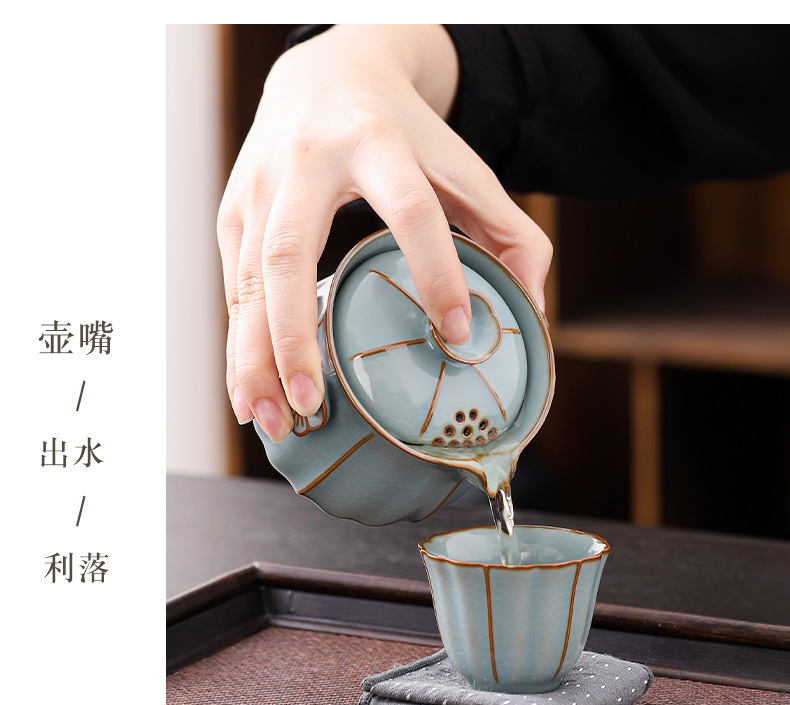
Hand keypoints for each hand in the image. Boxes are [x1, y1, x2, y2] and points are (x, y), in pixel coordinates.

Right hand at [217, 25, 551, 439]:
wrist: (327, 73)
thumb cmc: (402, 133)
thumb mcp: (462, 165)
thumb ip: (508, 231)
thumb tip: (530, 312)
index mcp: (377, 142)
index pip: (409, 207)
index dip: (435, 269)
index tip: (455, 335)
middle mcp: (306, 162)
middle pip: (290, 251)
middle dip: (295, 334)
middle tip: (315, 404)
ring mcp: (259, 188)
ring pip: (247, 279)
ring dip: (252, 357)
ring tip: (268, 420)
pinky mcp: (233, 212)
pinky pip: (234, 288)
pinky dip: (239, 346)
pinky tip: (249, 394)